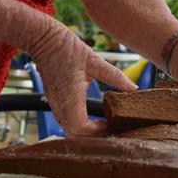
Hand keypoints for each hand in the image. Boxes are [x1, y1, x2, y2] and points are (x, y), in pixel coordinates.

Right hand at [28, 22, 136, 136]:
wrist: (44, 40)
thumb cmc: (67, 49)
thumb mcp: (95, 61)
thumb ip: (115, 76)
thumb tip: (133, 87)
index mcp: (70, 96)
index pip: (80, 128)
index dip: (95, 132)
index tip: (109, 125)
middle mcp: (60, 104)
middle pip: (74, 134)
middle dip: (92, 137)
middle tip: (110, 130)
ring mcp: (54, 104)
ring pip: (68, 129)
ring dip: (85, 133)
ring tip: (103, 126)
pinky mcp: (53, 101)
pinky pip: (64, 121)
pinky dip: (78, 125)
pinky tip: (91, 119)